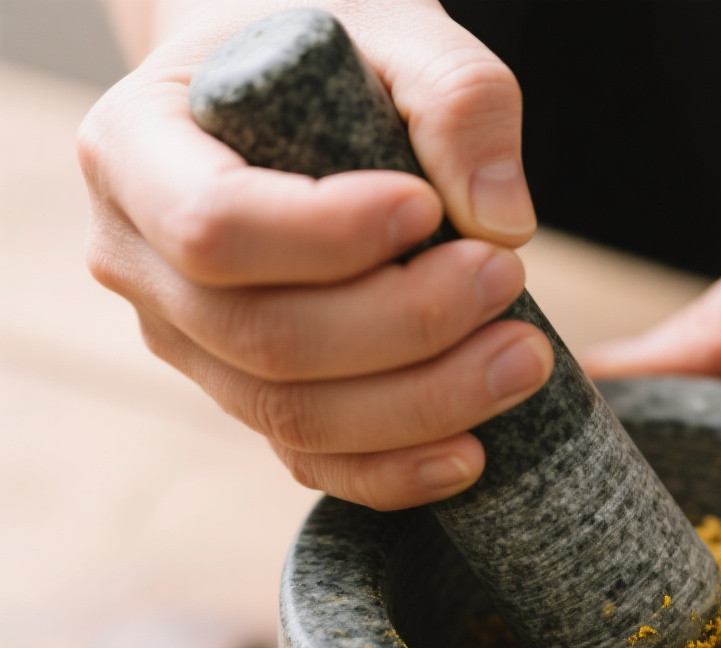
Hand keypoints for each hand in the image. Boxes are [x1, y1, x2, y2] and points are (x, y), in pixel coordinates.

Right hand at [78, 0, 549, 509]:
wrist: (290, 96)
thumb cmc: (333, 54)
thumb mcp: (396, 32)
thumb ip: (456, 98)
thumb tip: (502, 221)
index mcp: (138, 150)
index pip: (215, 227)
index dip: (330, 237)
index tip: (428, 208)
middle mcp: (141, 262)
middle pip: (268, 338)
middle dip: (407, 327)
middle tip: (508, 282)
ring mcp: (189, 345)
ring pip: (294, 415)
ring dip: (421, 403)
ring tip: (523, 359)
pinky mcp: (247, 398)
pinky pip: (311, 461)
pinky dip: (393, 473)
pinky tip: (473, 454)